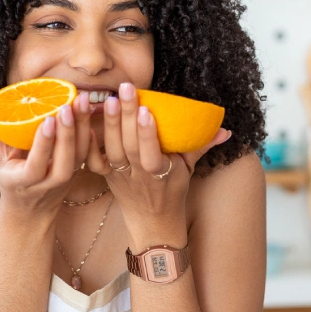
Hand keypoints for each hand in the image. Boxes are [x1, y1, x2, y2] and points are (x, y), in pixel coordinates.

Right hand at [0, 88, 93, 220]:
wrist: (31, 209)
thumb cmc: (11, 177)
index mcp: (22, 182)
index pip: (35, 167)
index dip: (43, 145)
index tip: (48, 120)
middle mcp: (46, 185)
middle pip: (63, 165)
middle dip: (68, 134)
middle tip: (68, 105)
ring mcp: (65, 182)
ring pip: (79, 158)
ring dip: (82, 129)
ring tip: (81, 101)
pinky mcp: (78, 173)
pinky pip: (88, 154)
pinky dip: (89, 133)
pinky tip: (87, 111)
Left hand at [85, 82, 230, 243]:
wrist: (152, 222)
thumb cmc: (172, 190)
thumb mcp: (189, 169)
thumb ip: (203, 146)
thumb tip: (226, 130)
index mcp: (159, 173)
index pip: (151, 154)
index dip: (148, 134)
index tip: (147, 110)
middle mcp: (136, 175)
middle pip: (128, 146)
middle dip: (125, 117)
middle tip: (123, 90)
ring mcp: (119, 175)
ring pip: (111, 150)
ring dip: (107, 124)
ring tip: (105, 99)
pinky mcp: (106, 175)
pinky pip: (93, 160)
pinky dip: (88, 143)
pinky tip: (84, 120)